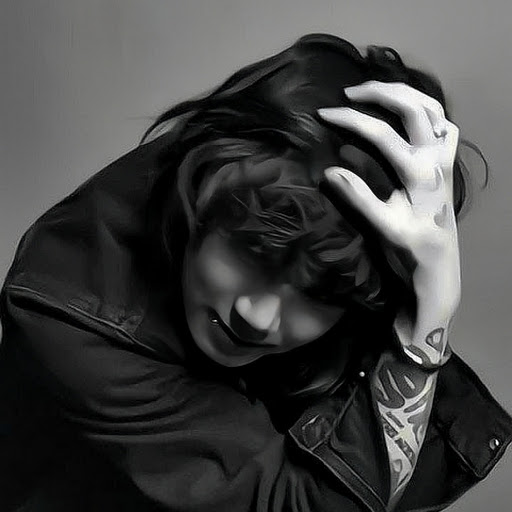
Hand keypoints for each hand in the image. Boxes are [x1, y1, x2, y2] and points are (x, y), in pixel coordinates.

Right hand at [318, 80, 460, 366]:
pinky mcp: (448, 157)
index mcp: (418, 172)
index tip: (324, 113)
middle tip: (348, 92)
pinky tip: (406, 110)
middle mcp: (436, 156)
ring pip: (432, 106)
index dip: (349, 119)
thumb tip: (329, 171)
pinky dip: (425, 107)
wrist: (440, 256)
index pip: (380, 133)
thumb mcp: (382, 225)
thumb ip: (357, 196)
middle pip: (411, 106)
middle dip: (378, 92)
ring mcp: (446, 154)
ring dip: (403, 92)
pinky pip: (443, 120)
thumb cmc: (410, 244)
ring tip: (374, 90)